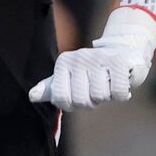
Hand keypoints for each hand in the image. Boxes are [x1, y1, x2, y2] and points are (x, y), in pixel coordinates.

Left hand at [31, 5, 155, 110]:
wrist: (123, 51)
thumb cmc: (94, 70)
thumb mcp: (69, 77)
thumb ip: (52, 88)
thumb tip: (32, 96)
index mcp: (64, 63)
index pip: (62, 99)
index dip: (73, 105)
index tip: (81, 95)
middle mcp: (78, 58)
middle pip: (81, 100)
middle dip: (92, 102)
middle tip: (97, 89)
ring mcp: (98, 58)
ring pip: (99, 96)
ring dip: (107, 96)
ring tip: (108, 83)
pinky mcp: (117, 61)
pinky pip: (117, 93)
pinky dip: (121, 94)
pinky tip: (120, 82)